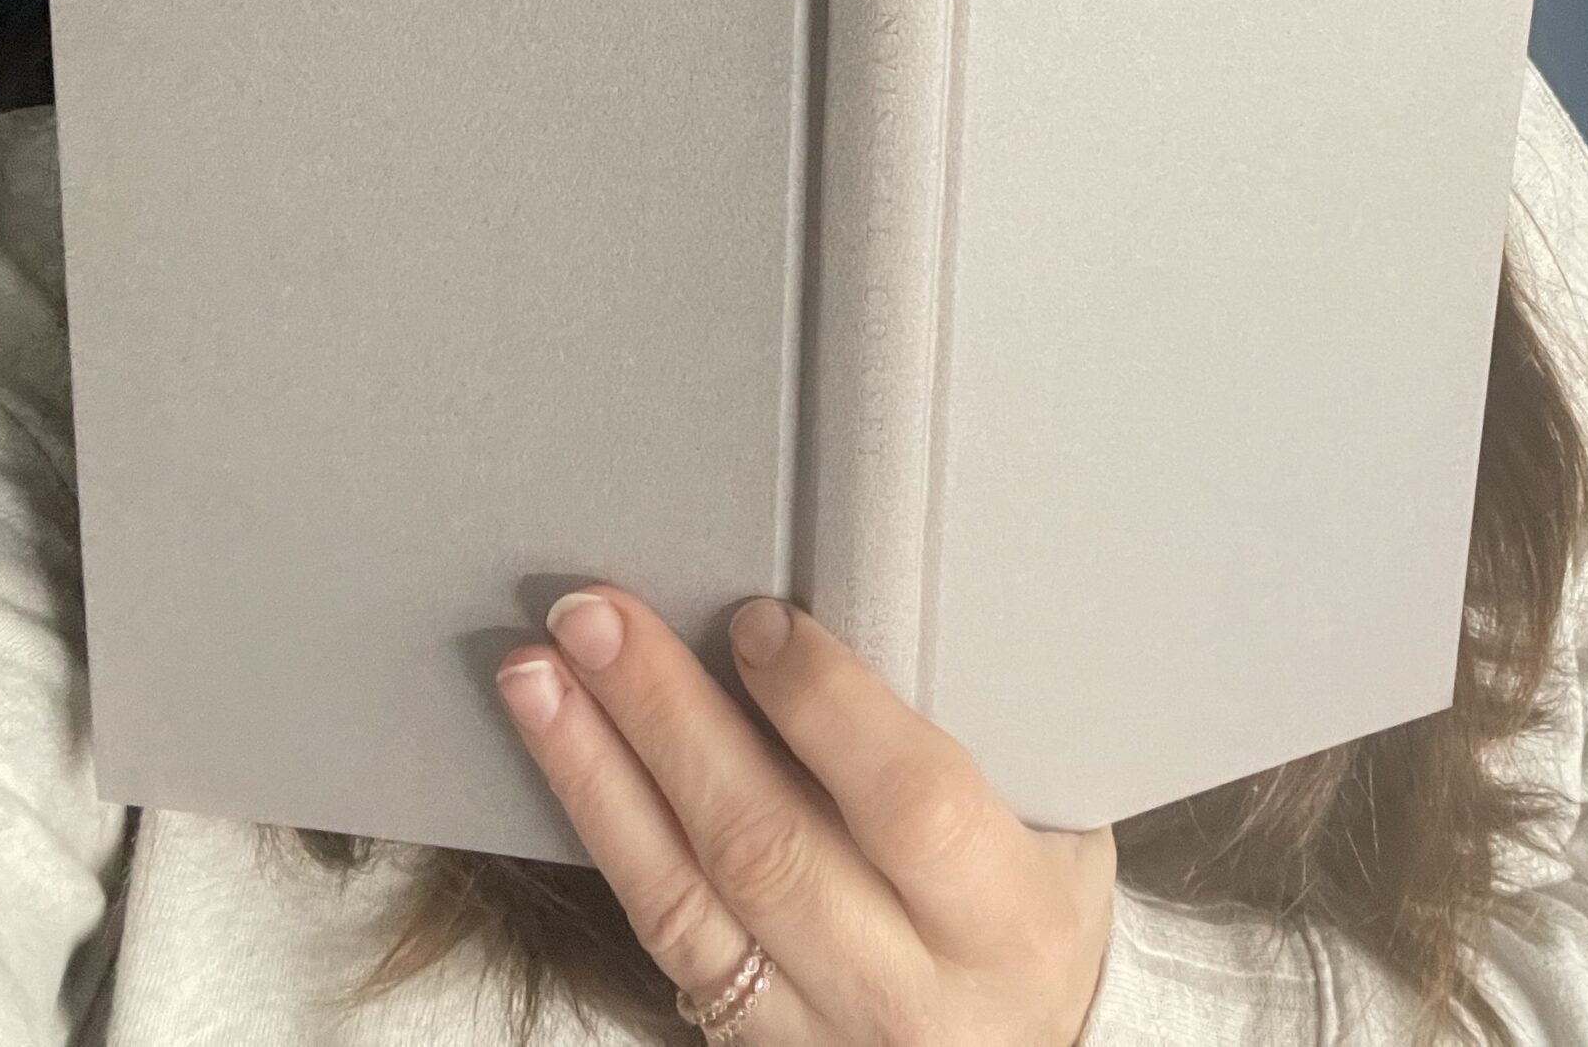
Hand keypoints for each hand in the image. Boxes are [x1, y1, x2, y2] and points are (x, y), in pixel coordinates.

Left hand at [494, 585, 1115, 1044]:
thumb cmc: (1034, 905)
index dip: (828, 707)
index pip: (913, 807)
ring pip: (683, 901)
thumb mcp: (1052, 822)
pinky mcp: (748, 1042)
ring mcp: (818, 1029)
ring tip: (535, 673)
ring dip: (596, 771)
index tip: (758, 619)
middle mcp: (907, 990)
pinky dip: (601, 832)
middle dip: (666, 717)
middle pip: (765, 848)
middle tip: (595, 615)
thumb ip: (964, 734)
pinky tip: (560, 753)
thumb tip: (856, 586)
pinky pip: (658, 936)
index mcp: (1005, 919)